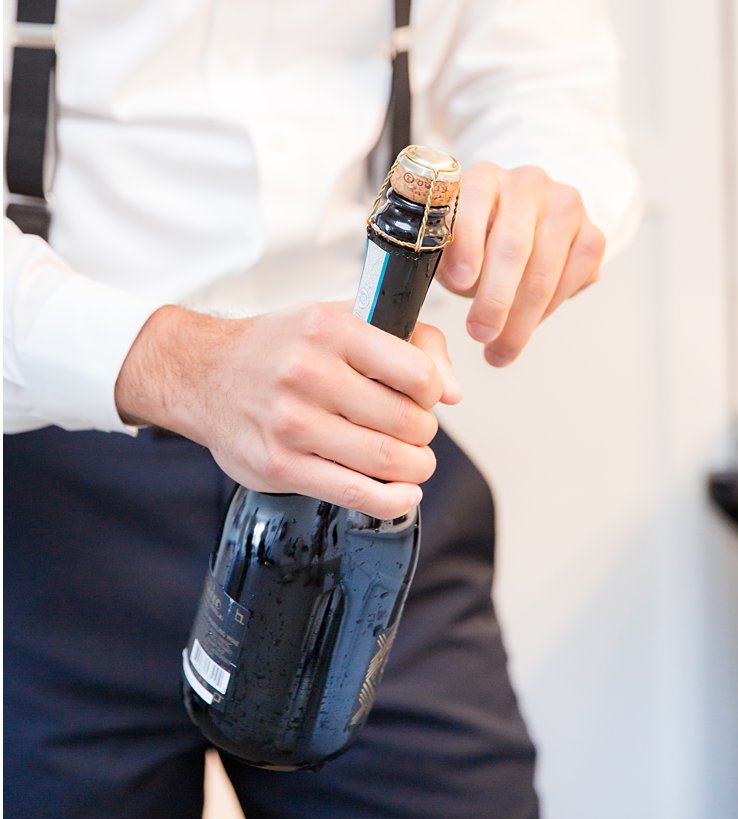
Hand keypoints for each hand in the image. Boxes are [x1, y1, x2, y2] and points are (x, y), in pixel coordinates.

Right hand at [115, 303, 461, 518]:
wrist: (202, 374)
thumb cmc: (283, 347)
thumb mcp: (345, 319)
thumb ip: (413, 342)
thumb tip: (454, 392)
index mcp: (332, 329)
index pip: (418, 373)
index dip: (434, 392)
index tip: (427, 397)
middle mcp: (309, 373)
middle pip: (405, 421)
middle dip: (425, 432)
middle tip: (417, 431)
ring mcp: (291, 423)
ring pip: (385, 459)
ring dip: (415, 467)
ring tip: (412, 460)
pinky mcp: (279, 466)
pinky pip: (354, 493)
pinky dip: (392, 499)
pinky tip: (402, 492)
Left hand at [437, 163, 605, 366]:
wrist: (531, 220)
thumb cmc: (481, 237)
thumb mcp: (452, 240)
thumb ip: (446, 256)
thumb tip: (455, 284)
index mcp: (484, 177)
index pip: (475, 204)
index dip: (466, 245)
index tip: (459, 283)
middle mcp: (528, 183)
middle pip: (513, 246)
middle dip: (495, 299)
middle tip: (480, 334)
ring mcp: (565, 205)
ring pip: (544, 270)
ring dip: (522, 318)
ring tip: (501, 348)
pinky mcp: (592, 233)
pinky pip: (573, 278)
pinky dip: (549, 309)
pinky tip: (529, 324)